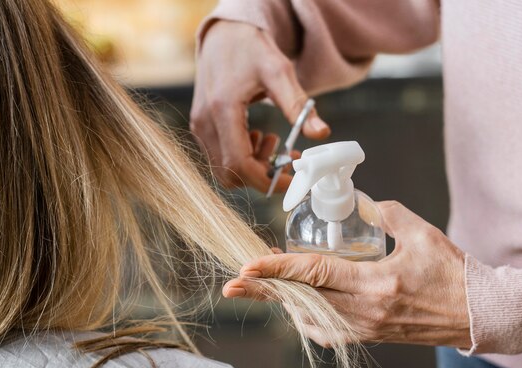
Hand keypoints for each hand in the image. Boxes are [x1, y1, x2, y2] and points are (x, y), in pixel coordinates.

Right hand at [191, 21, 330, 191]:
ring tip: (273, 141)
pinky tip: (259, 137)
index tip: (291, 179)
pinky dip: (243, 158)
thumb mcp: (279, 71)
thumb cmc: (250, 48)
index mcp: (222, 110)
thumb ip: (298, 105)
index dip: (266, 180)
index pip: (239, 164)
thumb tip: (320, 133)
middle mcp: (205, 123)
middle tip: (285, 158)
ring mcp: (201, 126)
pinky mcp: (202, 127)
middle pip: (230, 175)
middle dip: (260, 175)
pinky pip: (220, 158)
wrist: (224, 34)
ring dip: (252, 166)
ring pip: (224, 170)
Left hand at [223, 201, 471, 348]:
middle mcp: (365, 311)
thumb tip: (358, 201)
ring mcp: (365, 328)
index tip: (248, 266)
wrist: (477, 314)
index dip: (278, 269)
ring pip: (309, 317)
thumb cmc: (453, 273)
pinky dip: (304, 318)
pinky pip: (326, 331)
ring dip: (281, 302)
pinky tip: (295, 307)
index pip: (315, 273)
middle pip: (301, 299)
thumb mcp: (420, 233)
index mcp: (376, 283)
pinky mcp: (369, 336)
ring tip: (258, 289)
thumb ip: (385, 212)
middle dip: (264, 291)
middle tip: (234, 285)